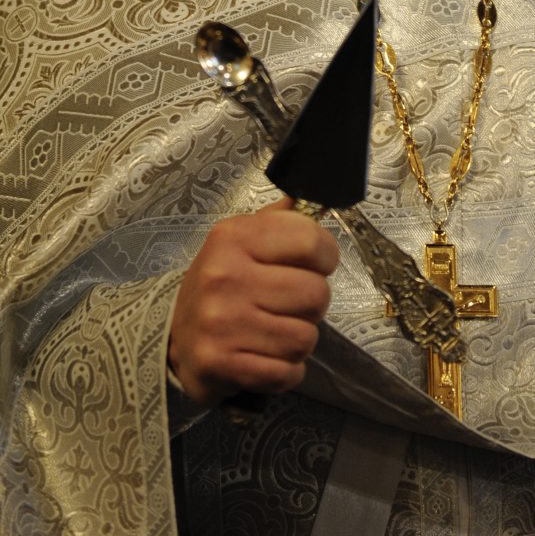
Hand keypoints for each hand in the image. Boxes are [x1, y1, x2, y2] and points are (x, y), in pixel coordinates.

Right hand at [167, 198, 338, 405]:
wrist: (172, 337)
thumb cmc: (220, 285)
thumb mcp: (240, 241)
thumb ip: (277, 220)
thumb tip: (308, 199)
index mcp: (234, 237)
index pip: (310, 241)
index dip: (326, 256)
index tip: (317, 265)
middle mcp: (225, 276)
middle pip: (316, 293)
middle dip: (313, 304)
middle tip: (292, 305)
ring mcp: (221, 322)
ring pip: (305, 337)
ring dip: (300, 340)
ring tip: (277, 331)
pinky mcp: (220, 363)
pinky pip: (286, 372)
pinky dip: (286, 371)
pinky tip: (267, 358)